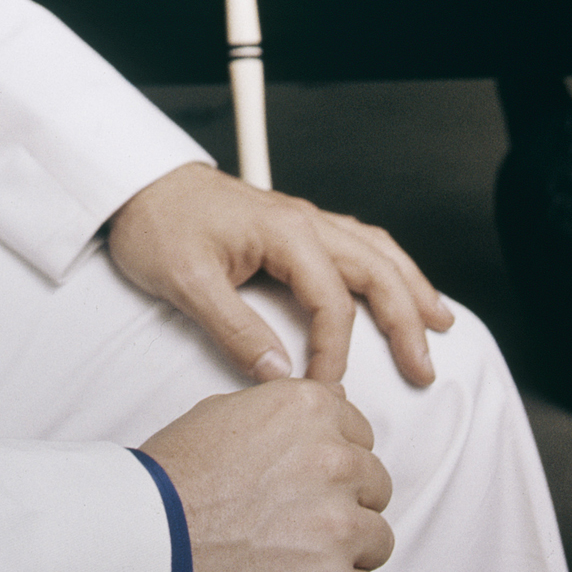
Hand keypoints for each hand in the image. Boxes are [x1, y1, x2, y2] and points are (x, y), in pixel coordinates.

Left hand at [109, 162, 452, 385]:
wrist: (133, 181)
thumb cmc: (155, 223)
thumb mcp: (186, 282)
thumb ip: (235, 330)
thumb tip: (280, 375)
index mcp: (284, 231)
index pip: (332, 301)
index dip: (334, 352)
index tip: (323, 390)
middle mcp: (303, 219)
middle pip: (375, 269)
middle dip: (406, 319)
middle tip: (425, 368)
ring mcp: (300, 217)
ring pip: (373, 249)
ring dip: (408, 286)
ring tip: (439, 321)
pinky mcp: (290, 222)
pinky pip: (354, 241)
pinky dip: (384, 264)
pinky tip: (393, 281)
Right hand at [141, 380, 392, 571]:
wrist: (140, 547)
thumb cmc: (170, 483)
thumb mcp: (220, 414)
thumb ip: (283, 414)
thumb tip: (329, 409)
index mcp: (309, 411)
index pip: (361, 436)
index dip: (332, 463)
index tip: (305, 482)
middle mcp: (334, 462)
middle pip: (374, 489)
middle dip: (342, 506)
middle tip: (293, 525)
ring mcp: (339, 528)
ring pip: (376, 542)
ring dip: (342, 554)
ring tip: (289, 562)